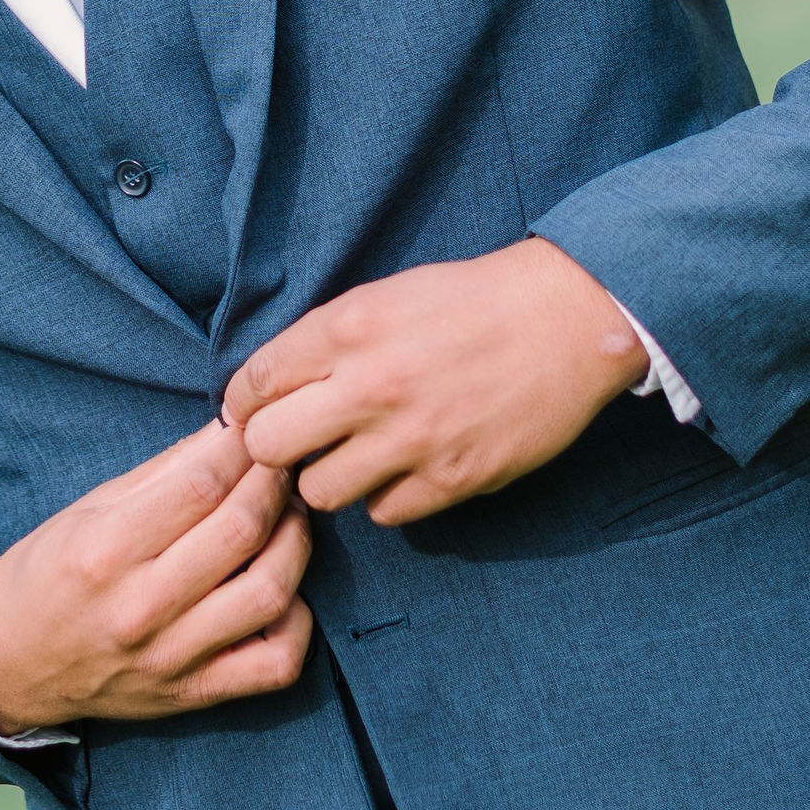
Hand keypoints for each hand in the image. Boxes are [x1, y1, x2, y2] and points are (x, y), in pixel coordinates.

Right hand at [0, 418, 313, 733]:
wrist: (7, 665)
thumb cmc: (48, 575)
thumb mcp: (88, 510)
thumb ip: (163, 473)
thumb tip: (229, 431)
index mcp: (106, 549)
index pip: (202, 484)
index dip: (243, 447)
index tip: (258, 429)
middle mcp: (141, 606)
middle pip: (241, 530)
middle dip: (275, 483)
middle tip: (280, 465)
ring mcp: (171, 656)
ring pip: (269, 593)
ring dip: (295, 542)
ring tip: (289, 517)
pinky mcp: (193, 693)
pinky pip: (276, 664)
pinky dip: (298, 623)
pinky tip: (286, 592)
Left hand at [223, 238, 647, 527]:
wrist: (567, 320)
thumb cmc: (472, 302)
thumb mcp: (385, 296)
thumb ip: (324, 340)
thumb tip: (264, 389)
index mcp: (348, 328)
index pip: (252, 386)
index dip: (243, 405)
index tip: (253, 414)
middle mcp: (371, 385)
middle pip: (267, 447)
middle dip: (274, 447)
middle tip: (298, 442)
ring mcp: (412, 438)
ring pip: (319, 492)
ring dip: (330, 477)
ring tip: (357, 455)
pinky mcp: (452, 478)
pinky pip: (382, 514)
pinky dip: (386, 497)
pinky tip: (405, 468)